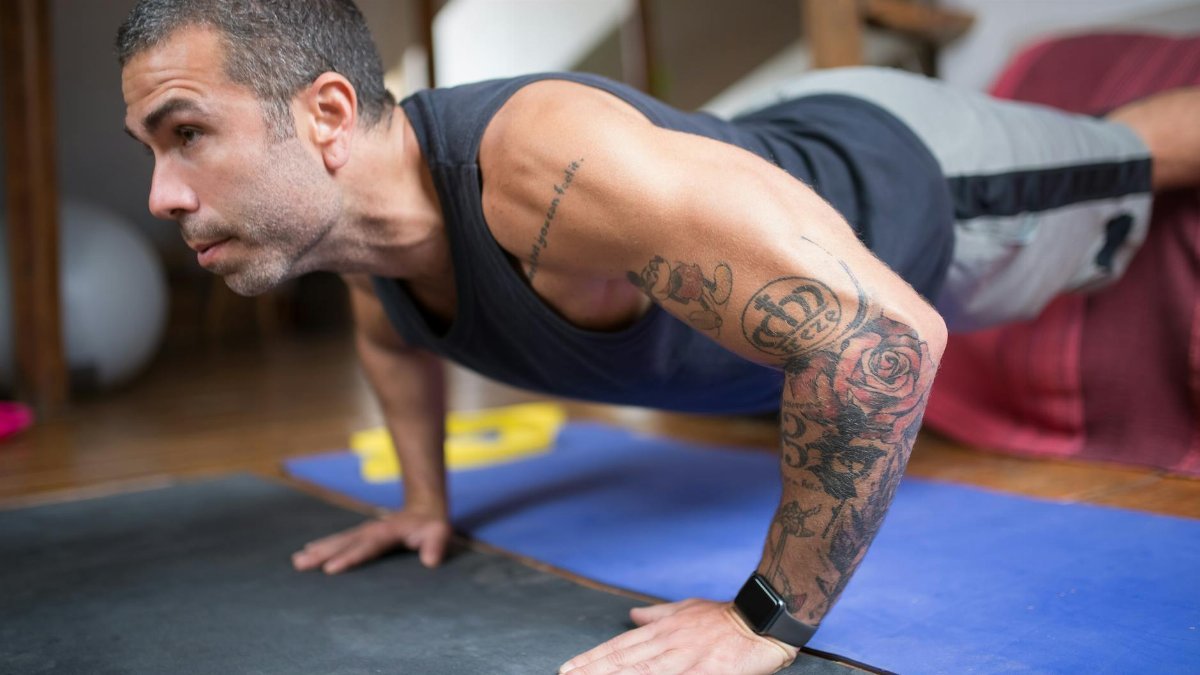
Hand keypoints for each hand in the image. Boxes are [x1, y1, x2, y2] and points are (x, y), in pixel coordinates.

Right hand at [291, 506, 451, 573]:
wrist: (424, 509)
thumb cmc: (432, 526)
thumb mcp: (439, 533)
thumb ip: (436, 546)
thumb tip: (430, 561)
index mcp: (387, 532)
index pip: (365, 548)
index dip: (348, 558)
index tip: (330, 569)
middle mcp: (371, 530)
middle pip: (344, 543)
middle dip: (322, 553)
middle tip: (300, 563)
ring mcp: (364, 530)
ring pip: (338, 541)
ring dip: (318, 550)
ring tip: (297, 560)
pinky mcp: (361, 534)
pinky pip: (339, 541)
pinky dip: (323, 546)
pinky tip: (309, 553)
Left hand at [558, 599, 797, 674]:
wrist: (762, 618)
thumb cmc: (725, 616)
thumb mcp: (687, 608)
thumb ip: (658, 615)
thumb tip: (633, 616)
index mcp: (663, 630)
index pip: (619, 647)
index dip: (592, 659)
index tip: (568, 668)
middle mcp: (669, 643)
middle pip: (623, 662)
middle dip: (592, 672)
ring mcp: (686, 659)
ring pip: (642, 673)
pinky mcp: (706, 672)